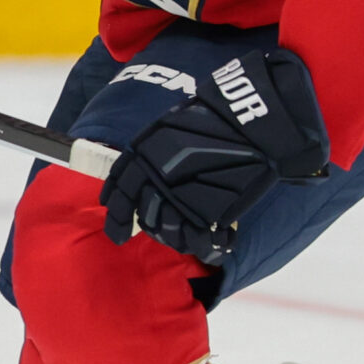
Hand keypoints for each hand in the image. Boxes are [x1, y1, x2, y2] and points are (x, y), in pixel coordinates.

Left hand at [99, 48, 329, 265]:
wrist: (248, 124)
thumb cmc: (212, 119)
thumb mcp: (168, 129)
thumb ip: (153, 153)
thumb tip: (144, 175)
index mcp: (141, 153)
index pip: (118, 188)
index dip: (116, 211)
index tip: (117, 228)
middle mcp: (152, 176)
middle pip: (140, 212)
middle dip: (145, 225)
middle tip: (154, 231)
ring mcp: (175, 195)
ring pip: (162, 228)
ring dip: (169, 235)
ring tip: (179, 235)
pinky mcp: (202, 212)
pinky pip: (190, 237)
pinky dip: (195, 244)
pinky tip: (203, 244)